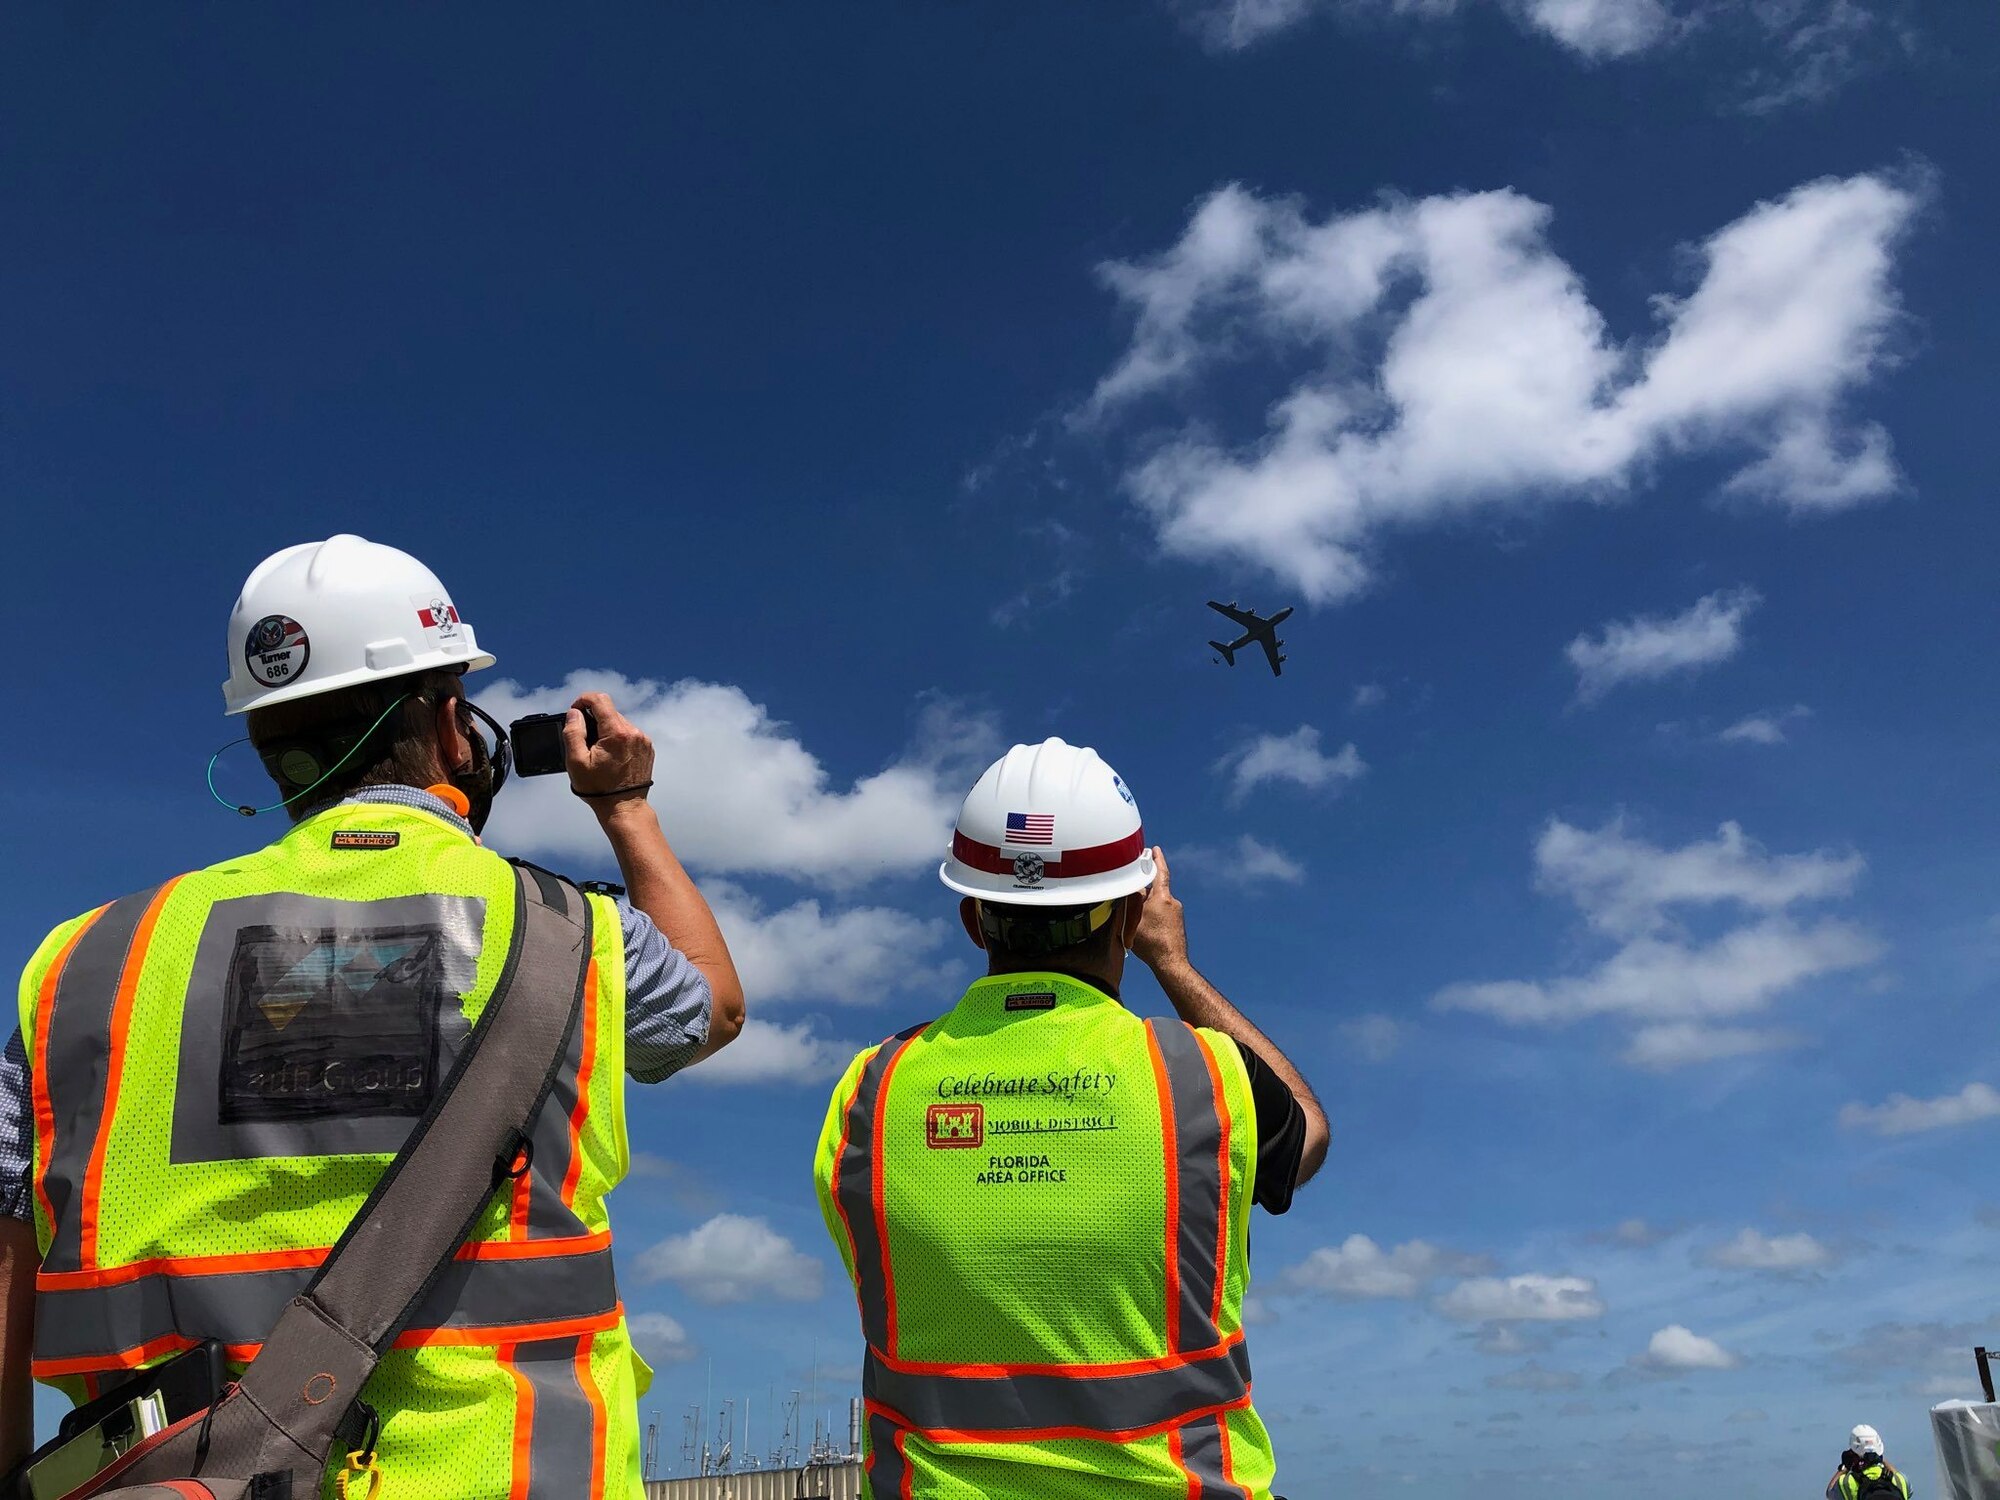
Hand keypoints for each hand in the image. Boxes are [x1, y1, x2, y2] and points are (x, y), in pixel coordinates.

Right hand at [564, 691, 653, 808]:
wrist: (624, 807)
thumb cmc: (599, 789)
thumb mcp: (576, 761)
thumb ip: (573, 732)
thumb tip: (574, 713)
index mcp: (617, 733)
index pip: (600, 699)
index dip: (583, 700)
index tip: (576, 711)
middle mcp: (634, 732)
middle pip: (609, 711)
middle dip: (594, 719)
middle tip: (585, 740)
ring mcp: (643, 740)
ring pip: (619, 722)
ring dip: (606, 729)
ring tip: (598, 751)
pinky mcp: (647, 748)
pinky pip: (629, 733)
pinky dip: (617, 738)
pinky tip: (611, 755)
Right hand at [1130, 845, 1188, 972]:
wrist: (1171, 963)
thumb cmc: (1152, 943)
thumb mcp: (1135, 919)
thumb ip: (1133, 901)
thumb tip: (1133, 889)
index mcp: (1162, 897)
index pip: (1160, 872)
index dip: (1157, 859)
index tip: (1154, 850)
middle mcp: (1172, 902)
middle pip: (1155, 890)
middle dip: (1143, 892)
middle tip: (1131, 897)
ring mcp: (1176, 913)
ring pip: (1157, 903)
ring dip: (1147, 907)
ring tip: (1136, 921)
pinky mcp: (1177, 923)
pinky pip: (1162, 913)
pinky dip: (1152, 916)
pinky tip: (1145, 929)